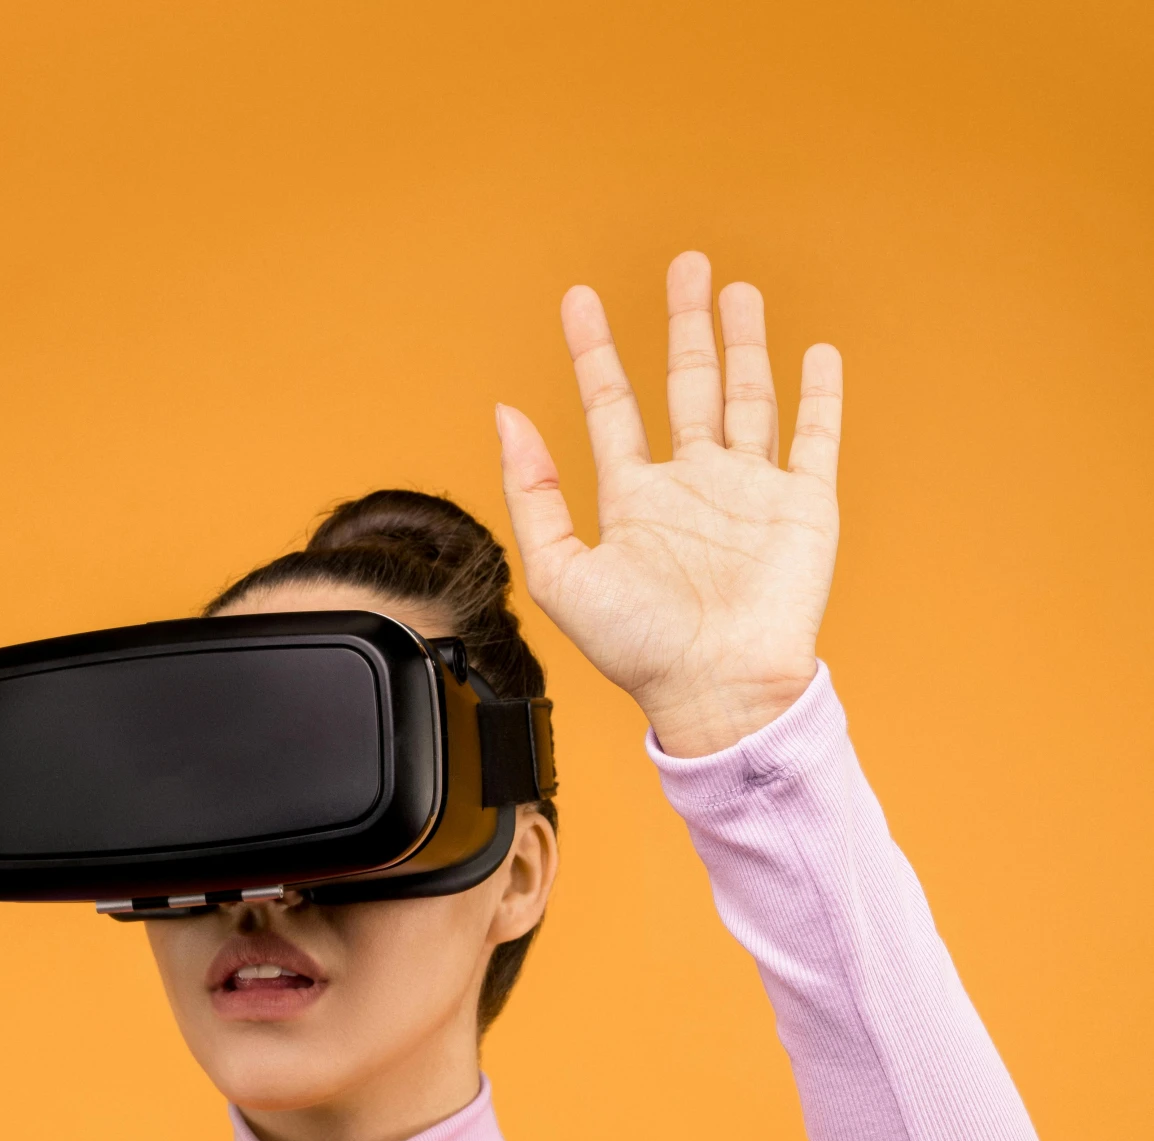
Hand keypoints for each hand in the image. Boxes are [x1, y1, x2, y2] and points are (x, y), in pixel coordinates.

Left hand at [496, 251, 842, 756]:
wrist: (718, 690)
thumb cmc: (639, 649)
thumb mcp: (561, 573)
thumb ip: (533, 495)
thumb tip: (506, 415)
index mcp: (635, 501)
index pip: (611, 405)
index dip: (593, 352)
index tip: (578, 299)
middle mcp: (692, 487)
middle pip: (687, 385)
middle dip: (684, 325)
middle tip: (685, 265)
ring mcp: (750, 493)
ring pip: (748, 397)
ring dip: (743, 343)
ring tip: (736, 291)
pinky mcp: (803, 506)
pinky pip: (815, 436)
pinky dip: (820, 393)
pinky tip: (818, 353)